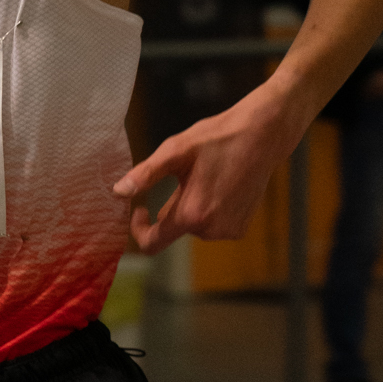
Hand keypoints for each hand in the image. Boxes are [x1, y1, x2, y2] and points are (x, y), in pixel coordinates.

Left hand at [114, 85, 299, 255]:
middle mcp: (211, 230)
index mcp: (191, 214)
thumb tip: (119, 191)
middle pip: (175, 228)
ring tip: (206, 177)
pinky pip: (212, 225)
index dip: (139, 230)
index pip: (152, 244)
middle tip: (184, 176)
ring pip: (194, 226)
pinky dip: (209, 210)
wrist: (263, 137)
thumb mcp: (176, 150)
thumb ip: (146, 174)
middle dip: (172, 206)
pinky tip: (221, 185)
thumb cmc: (217, 139)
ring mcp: (229, 231)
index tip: (140, 208)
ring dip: (191, 207)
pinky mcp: (241, 228)